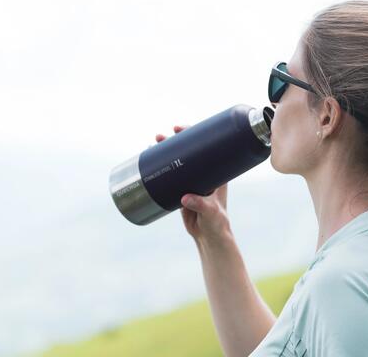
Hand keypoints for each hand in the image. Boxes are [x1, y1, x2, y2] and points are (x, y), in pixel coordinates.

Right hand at [155, 125, 231, 246]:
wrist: (210, 237)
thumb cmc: (217, 222)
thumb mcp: (210, 211)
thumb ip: (200, 204)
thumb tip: (184, 198)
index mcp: (217, 172)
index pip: (206, 147)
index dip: (193, 134)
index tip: (179, 129)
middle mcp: (205, 173)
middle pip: (189, 151)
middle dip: (174, 141)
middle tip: (160, 137)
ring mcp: (193, 181)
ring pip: (179, 162)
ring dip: (166, 152)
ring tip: (153, 145)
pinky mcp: (182, 191)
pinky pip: (172, 176)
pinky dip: (162, 168)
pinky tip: (151, 162)